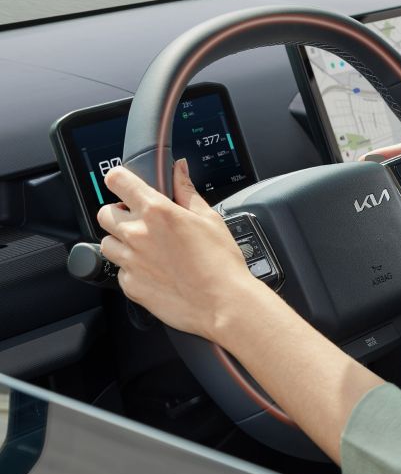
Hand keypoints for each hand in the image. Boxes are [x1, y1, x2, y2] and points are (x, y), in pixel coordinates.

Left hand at [97, 159, 251, 339]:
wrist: (223, 304)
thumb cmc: (220, 263)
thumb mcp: (208, 218)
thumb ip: (186, 190)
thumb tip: (178, 169)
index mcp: (156, 211)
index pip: (117, 180)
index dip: (119, 179)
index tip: (124, 184)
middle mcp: (137, 234)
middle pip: (104, 213)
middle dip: (118, 214)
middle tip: (140, 222)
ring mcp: (131, 262)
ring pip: (107, 243)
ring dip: (121, 242)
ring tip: (146, 249)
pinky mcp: (130, 286)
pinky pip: (119, 271)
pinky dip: (132, 270)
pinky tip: (154, 271)